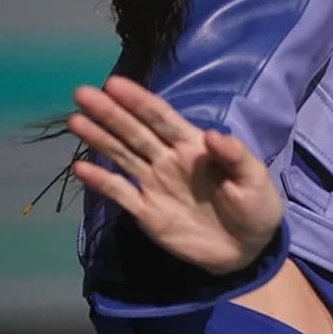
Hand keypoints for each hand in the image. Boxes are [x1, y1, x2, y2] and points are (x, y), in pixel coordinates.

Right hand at [68, 76, 282, 274]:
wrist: (247, 248)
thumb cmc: (255, 205)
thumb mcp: (254, 178)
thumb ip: (235, 155)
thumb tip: (211, 135)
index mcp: (195, 146)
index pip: (162, 117)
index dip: (139, 101)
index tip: (114, 84)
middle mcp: (169, 159)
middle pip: (135, 131)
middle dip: (110, 112)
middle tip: (83, 93)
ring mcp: (155, 184)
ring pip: (122, 155)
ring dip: (99, 138)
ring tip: (76, 120)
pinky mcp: (147, 212)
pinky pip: (120, 193)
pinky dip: (100, 181)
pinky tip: (80, 168)